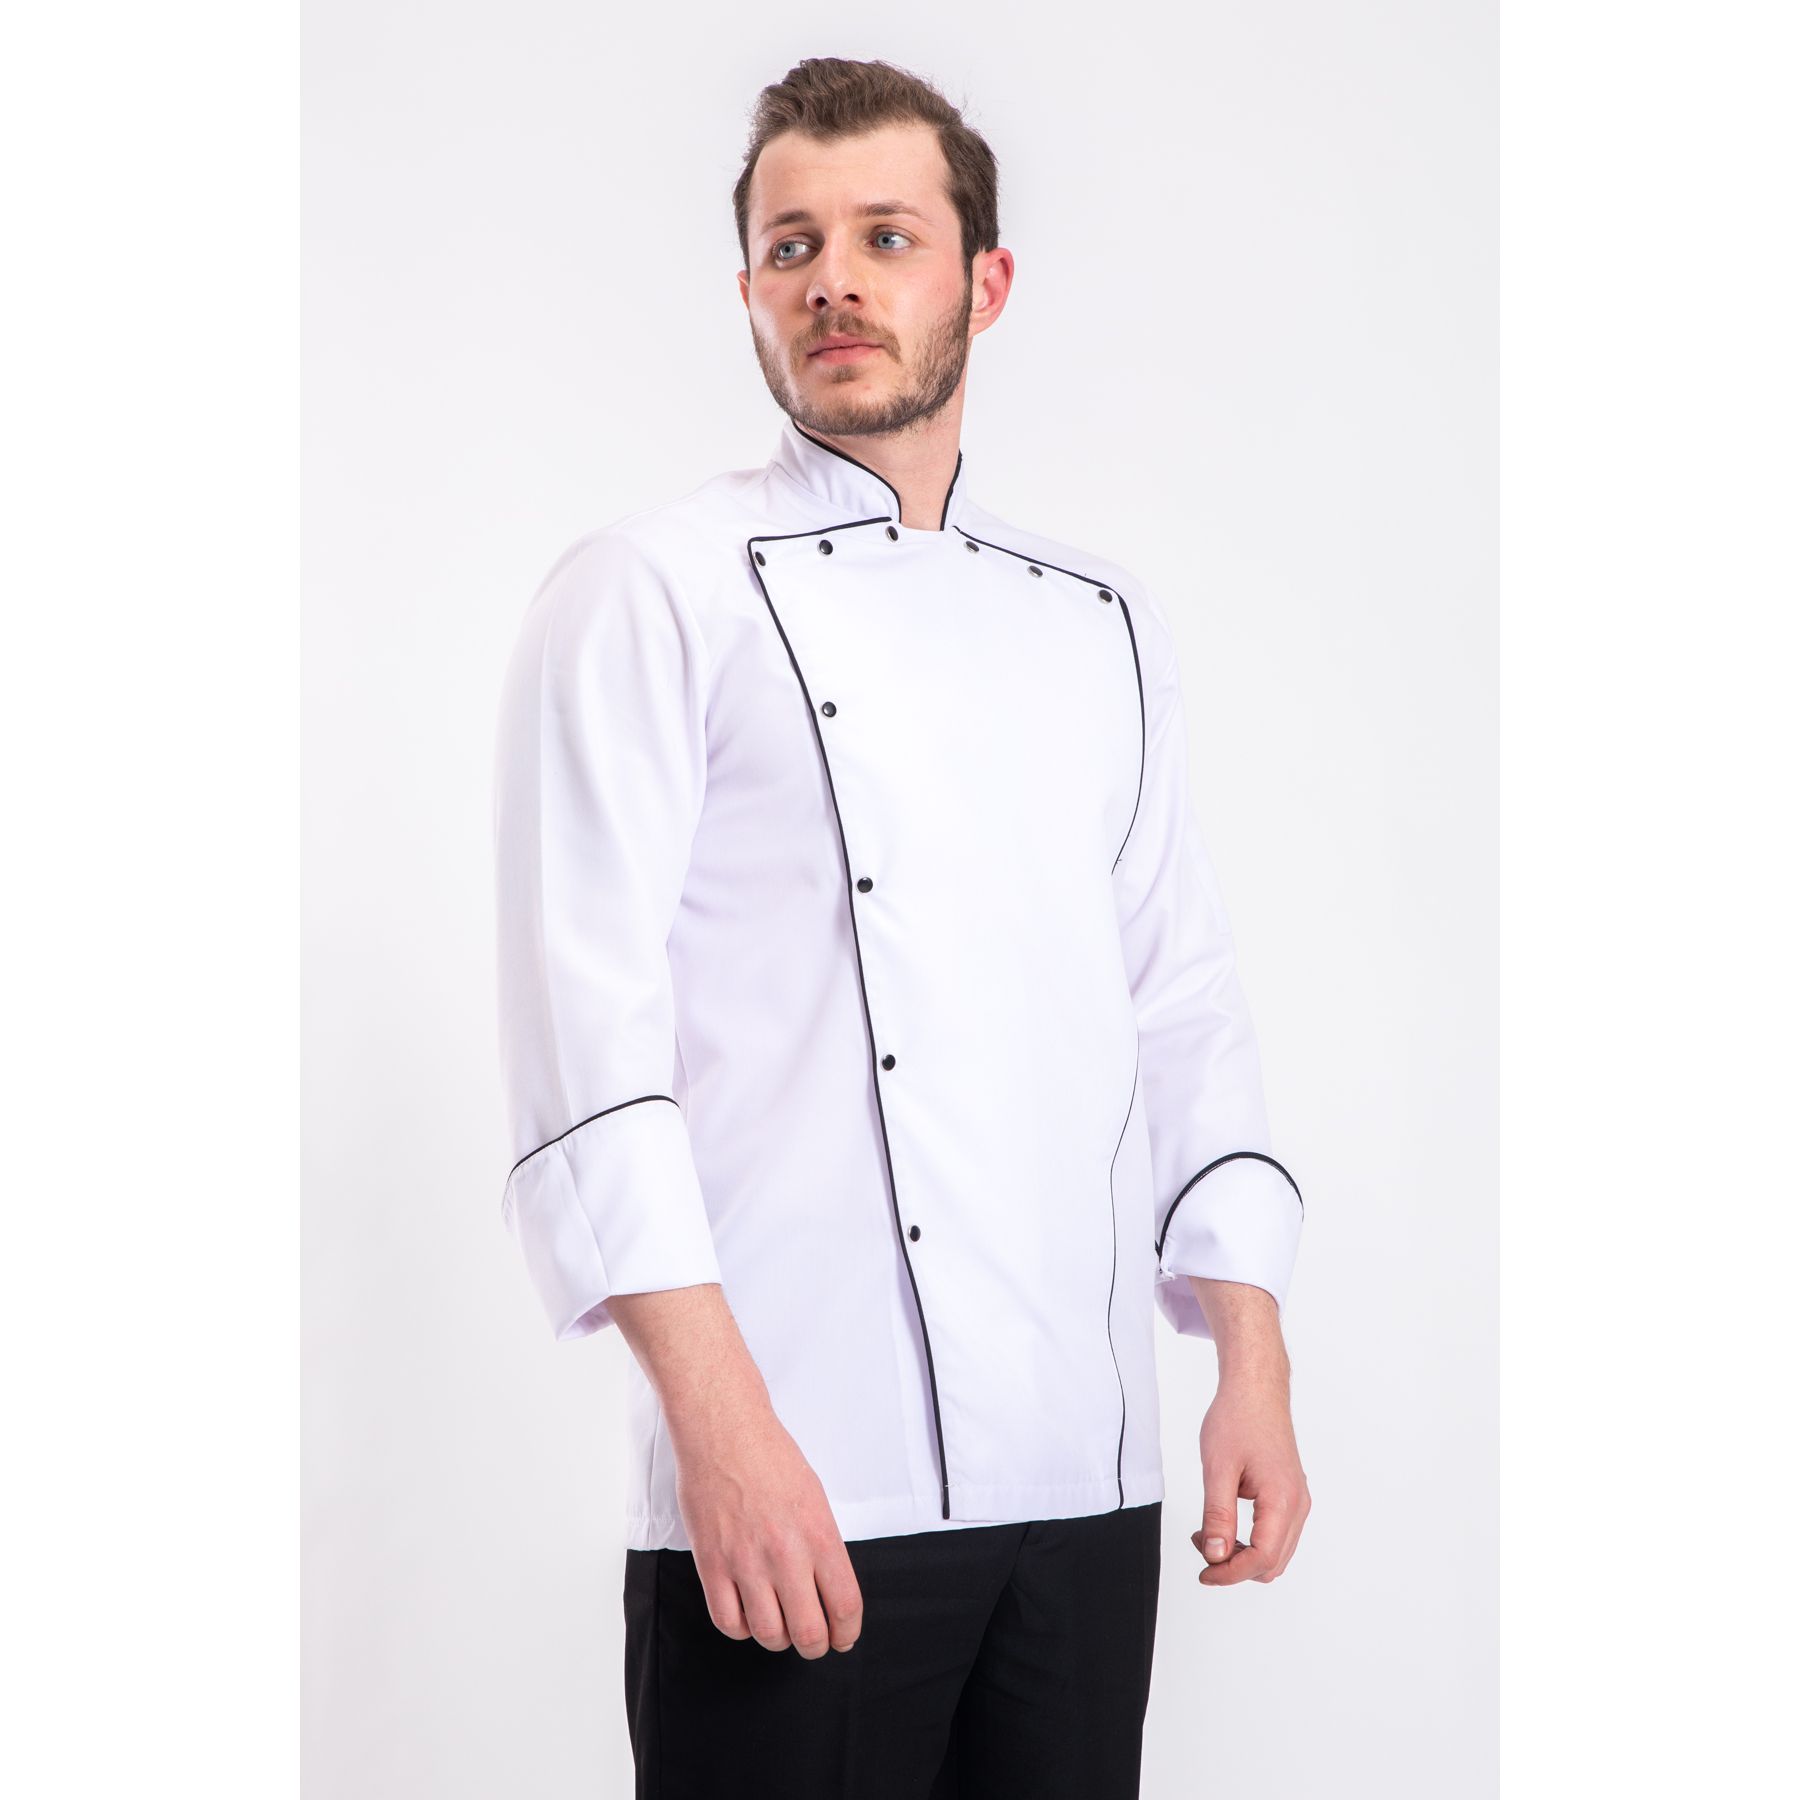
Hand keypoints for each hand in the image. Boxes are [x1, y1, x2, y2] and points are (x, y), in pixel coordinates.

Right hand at [671, 1406, 864, 1656]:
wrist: (724, 1432)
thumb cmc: (770, 1458)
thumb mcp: (815, 1498)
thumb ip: (823, 1547)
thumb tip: (829, 1592)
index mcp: (819, 1534)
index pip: (845, 1606)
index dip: (847, 1633)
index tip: (843, 1637)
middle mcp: (785, 1553)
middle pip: (808, 1632)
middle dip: (815, 1646)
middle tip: (813, 1640)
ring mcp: (746, 1561)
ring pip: (768, 1634)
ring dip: (778, 1639)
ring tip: (779, 1623)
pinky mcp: (711, 1563)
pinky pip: (728, 1621)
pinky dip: (741, 1628)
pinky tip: (747, 1613)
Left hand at [1187, 1278, 1309, 1585]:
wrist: (1256, 1387)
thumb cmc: (1238, 1418)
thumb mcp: (1218, 1467)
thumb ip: (1217, 1515)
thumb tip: (1215, 1555)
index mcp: (1283, 1500)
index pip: (1261, 1558)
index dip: (1230, 1573)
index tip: (1204, 1573)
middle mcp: (1298, 1504)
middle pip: (1272, 1562)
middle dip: (1235, 1565)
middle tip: (1201, 1544)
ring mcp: (1297, 1499)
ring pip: (1275, 1551)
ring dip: (1243, 1553)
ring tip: (1208, 1531)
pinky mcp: (1290, 1493)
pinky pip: (1275, 1533)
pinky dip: (1251, 1538)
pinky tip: (1224, 1521)